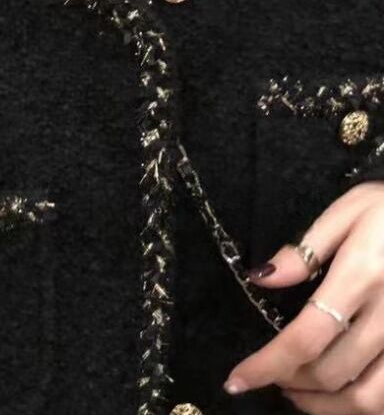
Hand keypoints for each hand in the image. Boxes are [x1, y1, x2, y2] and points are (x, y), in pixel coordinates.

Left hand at [224, 180, 383, 413]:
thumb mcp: (350, 210)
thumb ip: (306, 250)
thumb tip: (260, 279)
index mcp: (361, 276)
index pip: (305, 337)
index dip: (266, 365)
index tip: (236, 379)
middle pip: (331, 371)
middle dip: (290, 381)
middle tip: (269, 377)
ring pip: (369, 400)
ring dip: (325, 406)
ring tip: (299, 395)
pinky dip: (364, 408)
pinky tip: (344, 395)